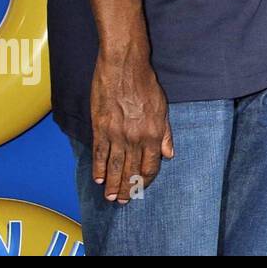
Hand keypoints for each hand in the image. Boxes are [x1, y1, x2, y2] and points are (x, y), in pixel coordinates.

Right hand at [90, 50, 173, 203]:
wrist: (123, 67)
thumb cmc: (145, 83)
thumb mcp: (162, 107)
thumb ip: (165, 133)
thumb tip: (168, 154)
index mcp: (153, 133)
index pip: (152, 165)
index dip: (147, 178)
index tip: (142, 186)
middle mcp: (135, 138)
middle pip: (131, 169)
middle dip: (128, 187)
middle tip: (123, 200)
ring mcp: (116, 134)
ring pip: (115, 166)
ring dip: (112, 183)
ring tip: (110, 196)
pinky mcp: (100, 128)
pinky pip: (100, 153)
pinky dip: (98, 168)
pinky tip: (98, 178)